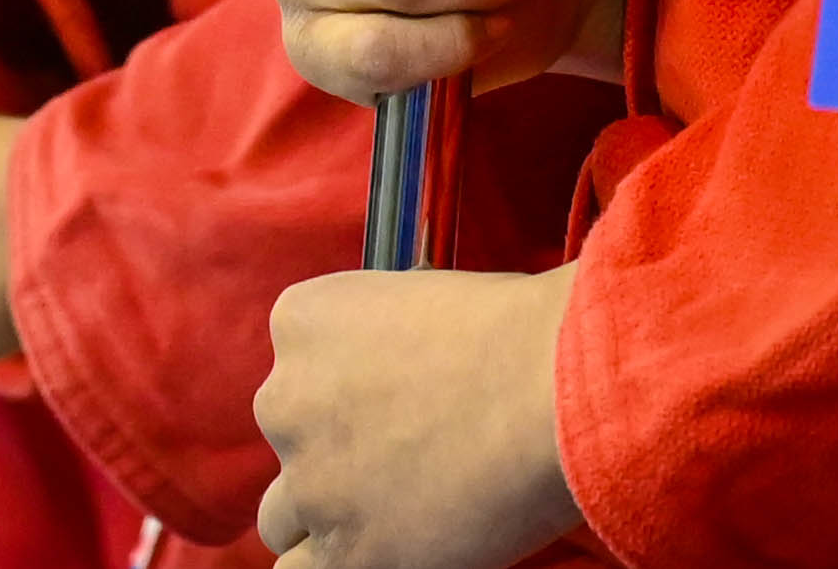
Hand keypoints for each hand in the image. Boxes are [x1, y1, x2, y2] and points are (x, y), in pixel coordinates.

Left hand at [252, 263, 582, 568]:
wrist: (553, 392)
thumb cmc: (516, 334)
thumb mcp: (424, 296)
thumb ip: (383, 341)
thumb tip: (396, 377)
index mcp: (302, 322)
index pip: (297, 364)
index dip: (347, 388)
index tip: (390, 398)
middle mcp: (287, 399)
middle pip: (290, 437)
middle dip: (336, 448)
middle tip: (405, 452)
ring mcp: (309, 480)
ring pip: (284, 515)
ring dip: (329, 513)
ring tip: (396, 508)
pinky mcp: (342, 550)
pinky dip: (332, 565)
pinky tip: (376, 551)